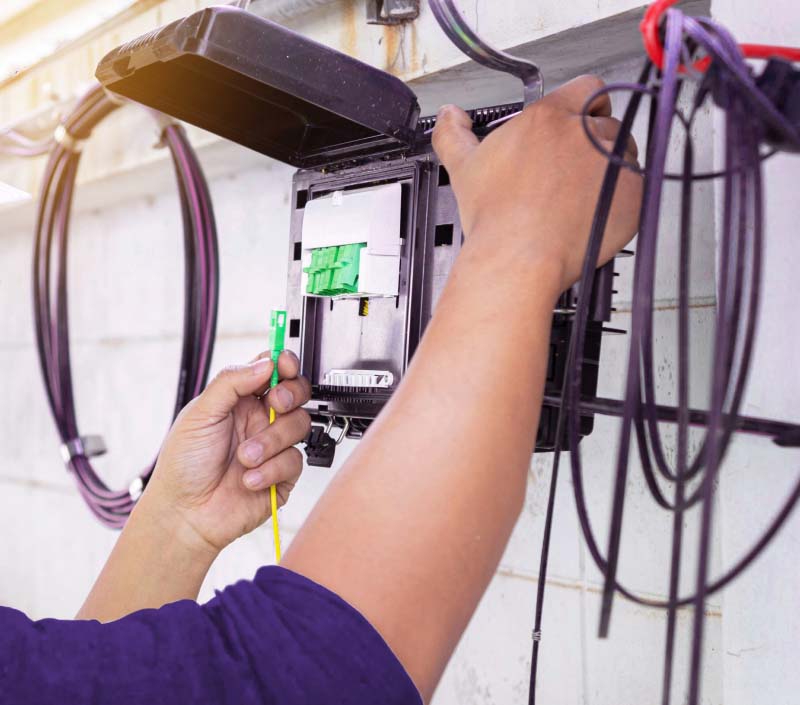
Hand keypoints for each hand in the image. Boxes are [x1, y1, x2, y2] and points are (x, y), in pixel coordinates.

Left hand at [141, 351, 311, 555]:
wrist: (186, 514)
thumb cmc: (184, 465)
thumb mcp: (200, 414)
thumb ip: (231, 382)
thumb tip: (266, 364)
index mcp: (240, 400)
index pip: (271, 371)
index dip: (284, 364)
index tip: (284, 365)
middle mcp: (260, 420)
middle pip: (296, 393)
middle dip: (290, 394)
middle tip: (275, 403)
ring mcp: (273, 447)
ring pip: (299, 425)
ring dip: (271, 441)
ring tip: (245, 457)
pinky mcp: (283, 474)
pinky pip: (295, 461)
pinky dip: (270, 470)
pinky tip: (248, 478)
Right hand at [432, 74, 641, 290]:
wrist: (518, 258)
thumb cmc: (496, 218)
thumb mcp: (464, 167)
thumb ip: (453, 133)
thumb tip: (450, 116)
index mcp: (550, 117)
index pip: (587, 87)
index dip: (585, 105)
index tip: (579, 122)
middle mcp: (586, 133)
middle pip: (607, 124)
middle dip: (594, 143)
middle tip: (573, 171)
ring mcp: (614, 163)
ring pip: (625, 154)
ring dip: (610, 169)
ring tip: (582, 195)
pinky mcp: (632, 194)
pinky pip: (636, 188)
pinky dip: (621, 199)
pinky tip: (593, 213)